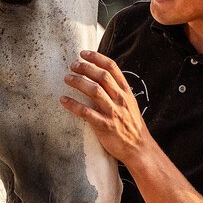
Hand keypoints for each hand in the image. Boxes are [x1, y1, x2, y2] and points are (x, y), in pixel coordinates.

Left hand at [60, 50, 152, 165]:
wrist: (139, 148)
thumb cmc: (131, 125)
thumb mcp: (129, 103)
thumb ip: (117, 90)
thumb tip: (101, 76)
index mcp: (126, 92)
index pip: (112, 68)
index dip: (97, 58)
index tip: (84, 53)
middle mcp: (120, 99)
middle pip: (102, 76)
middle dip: (85, 68)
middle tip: (73, 65)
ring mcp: (113, 112)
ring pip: (94, 91)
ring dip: (78, 82)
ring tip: (67, 78)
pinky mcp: (105, 126)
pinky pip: (86, 113)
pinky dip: (73, 105)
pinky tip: (64, 100)